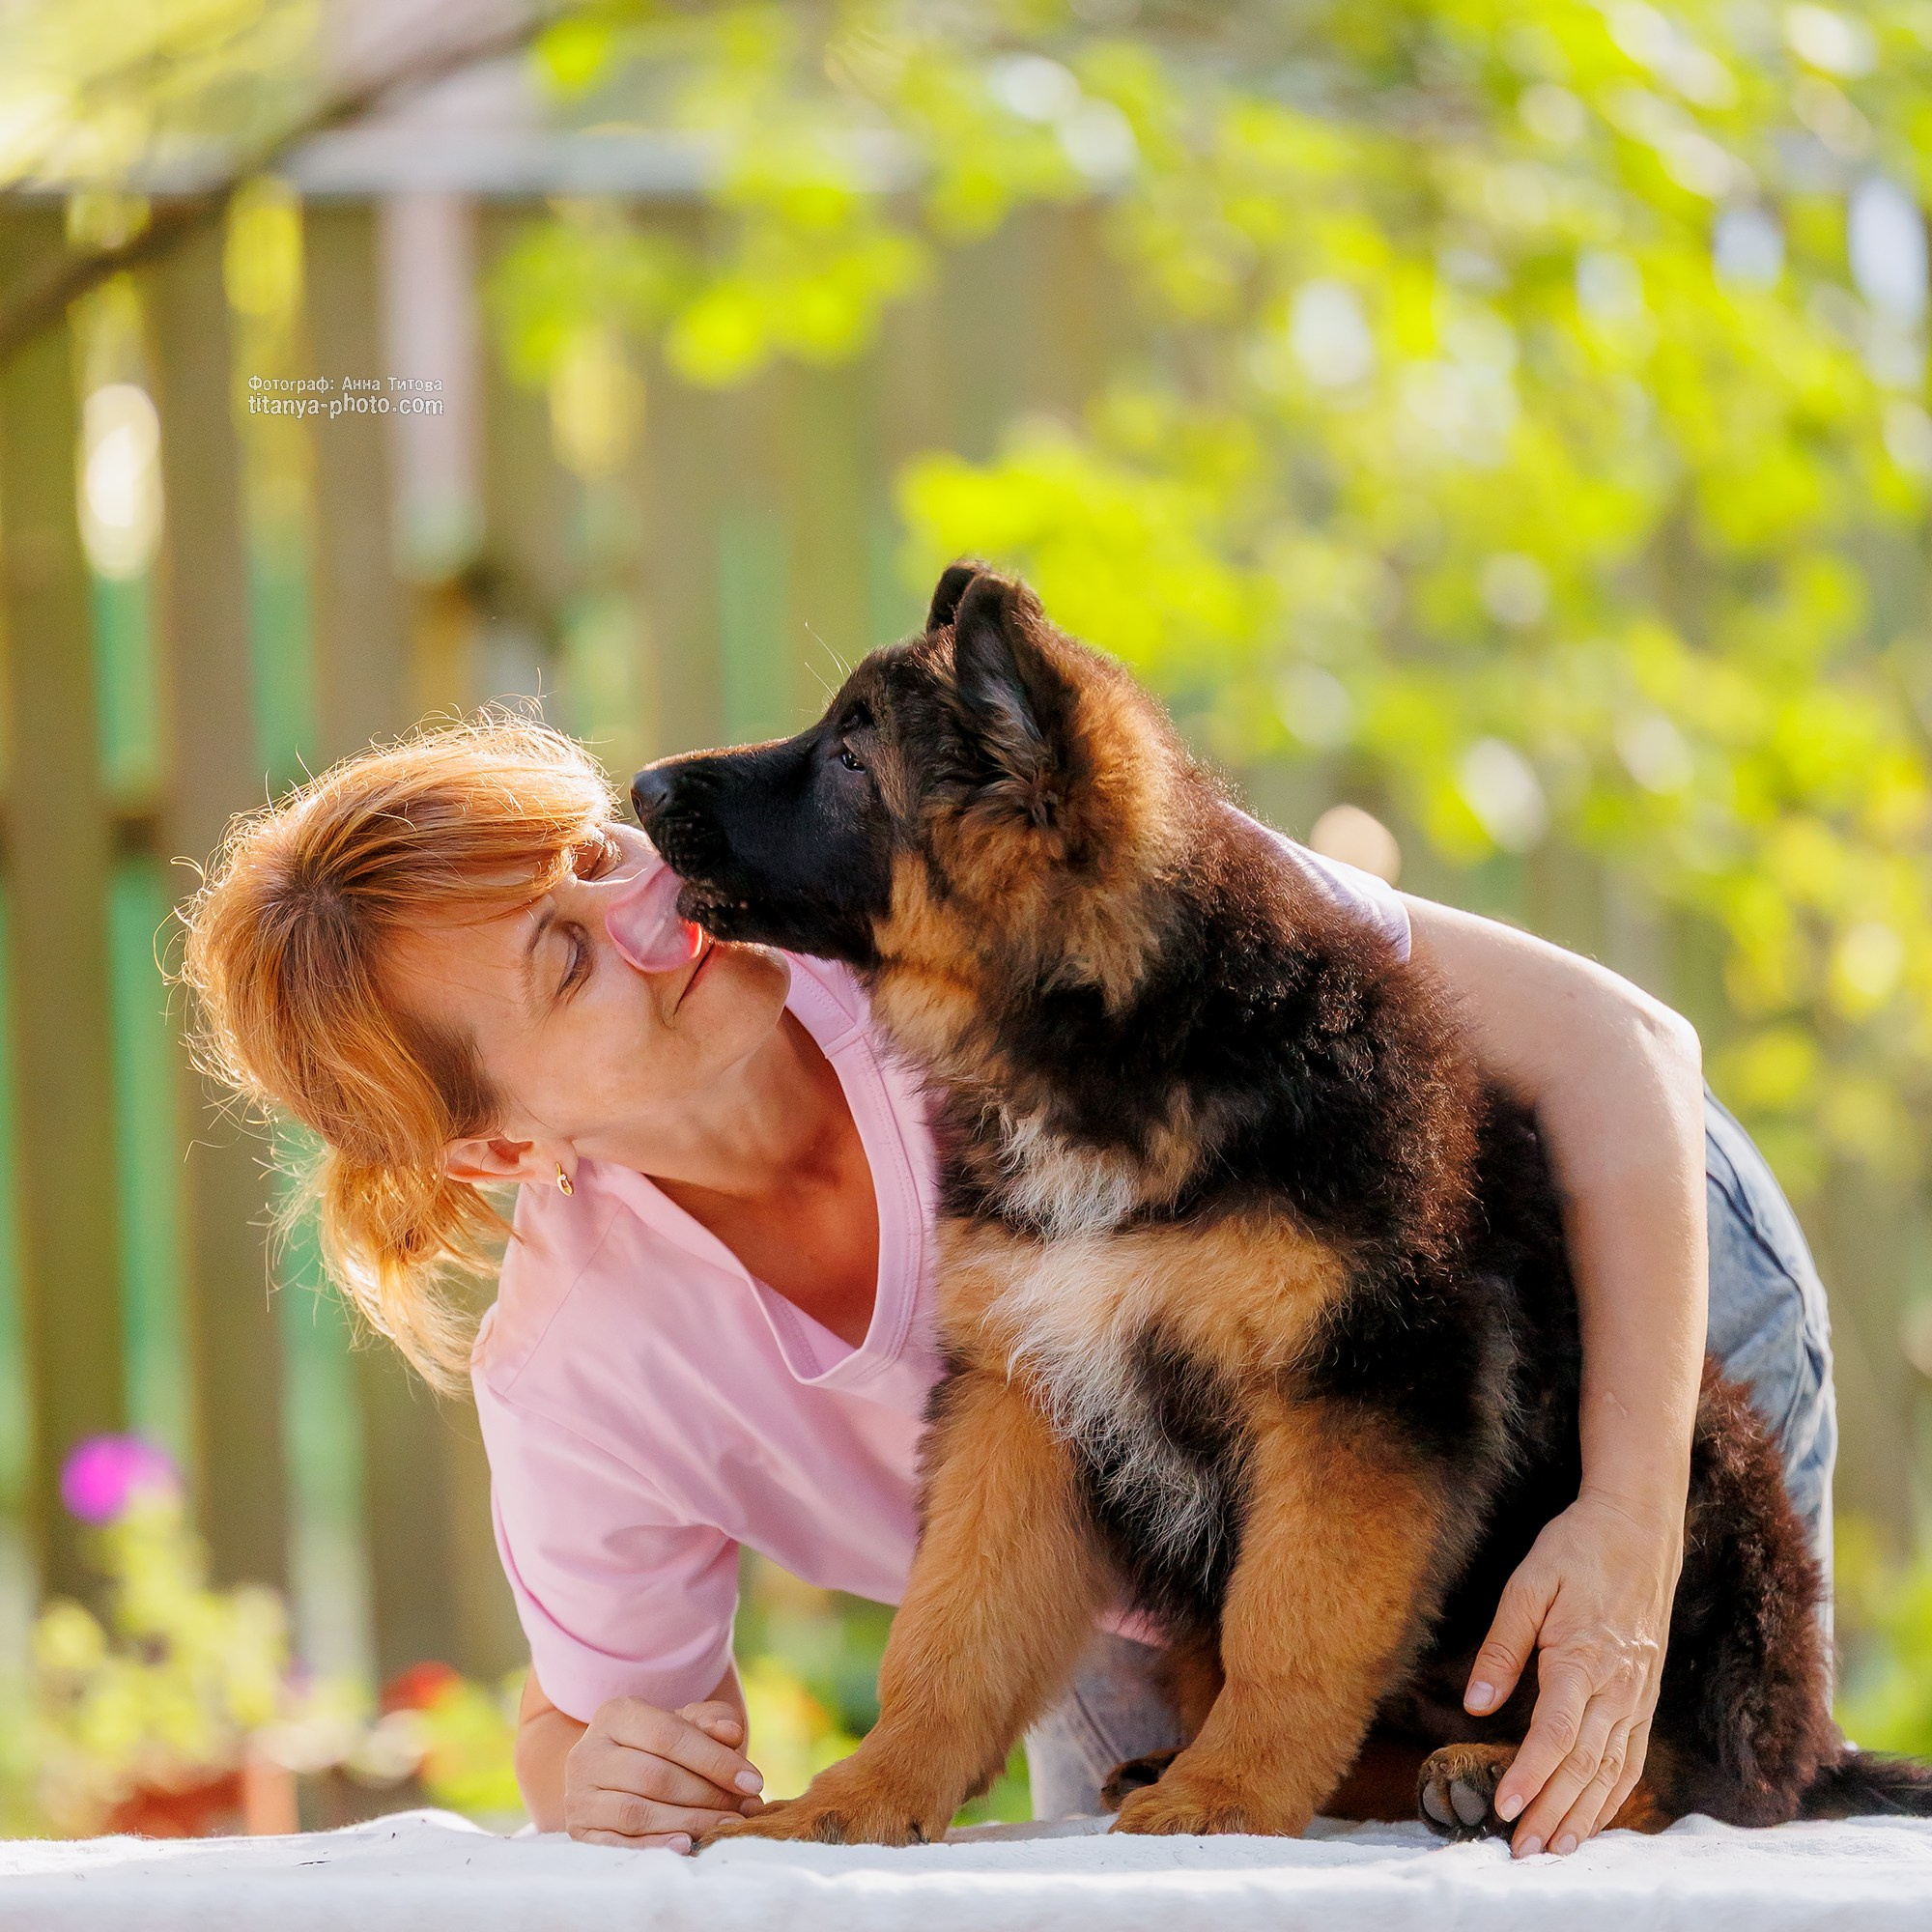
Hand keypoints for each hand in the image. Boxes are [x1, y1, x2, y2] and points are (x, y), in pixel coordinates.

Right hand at [563, 1696, 765, 1851]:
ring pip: (638, 1812)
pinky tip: (686, 1844)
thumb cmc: (660, 1748)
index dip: (715, 1760)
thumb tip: (731, 1735)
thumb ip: (713, 1721)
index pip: (670, 1736)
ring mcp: (578, 1795)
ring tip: (725, 1827)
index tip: (753, 1781)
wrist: (616, 1775)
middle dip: (708, 1795)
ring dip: (689, 1822)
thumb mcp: (686, 1725)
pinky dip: (654, 1845)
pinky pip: (618, 1843)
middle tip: (744, 1810)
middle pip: (656, 1777)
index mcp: (615, 1714)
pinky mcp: (578, 1832)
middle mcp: (588, 1752)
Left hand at [1463, 1491, 1679, 1857]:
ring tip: (1554, 1848)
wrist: (1639, 1528)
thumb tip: (1474, 1706)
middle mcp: (1617, 1686)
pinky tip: (1593, 1816)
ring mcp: (1637, 1695)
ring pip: (1612, 1771)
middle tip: (1521, 1851)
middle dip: (1551, 1811)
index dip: (1531, 1776)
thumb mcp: (1527, 1585)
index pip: (1556, 1734)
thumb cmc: (1576, 1550)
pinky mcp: (1646, 1695)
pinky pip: (1632, 1757)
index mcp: (1582, 1658)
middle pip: (1584, 1765)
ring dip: (1584, 1815)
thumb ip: (1501, 1648)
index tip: (1504, 1809)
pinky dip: (1613, 1794)